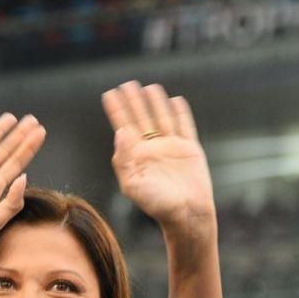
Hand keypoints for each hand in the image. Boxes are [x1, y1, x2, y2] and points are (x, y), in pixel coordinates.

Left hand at [101, 82, 214, 230]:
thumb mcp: (133, 185)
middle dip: (133, 101)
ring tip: (148, 87)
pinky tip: (175, 100)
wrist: (186, 213)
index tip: (109, 93)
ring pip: (161, 118)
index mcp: (135, 157)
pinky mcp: (189, 149)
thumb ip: (124, 159)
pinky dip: (180, 112)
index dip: (117, 110)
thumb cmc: (157, 204)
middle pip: (140, 119)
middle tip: (126, 84)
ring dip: (155, 102)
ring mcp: (170, 148)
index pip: (123, 127)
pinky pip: (184, 125)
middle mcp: (151, 150)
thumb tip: (120, 132)